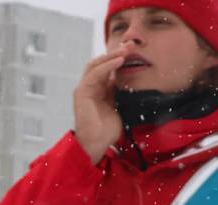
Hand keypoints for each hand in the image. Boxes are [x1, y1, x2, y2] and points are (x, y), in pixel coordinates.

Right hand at [73, 49, 127, 164]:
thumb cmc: (108, 131)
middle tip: (131, 46)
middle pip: (102, 63)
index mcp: (99, 90)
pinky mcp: (82, 92)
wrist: (96, 145)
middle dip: (116, 53)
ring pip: (97, 64)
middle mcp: (91, 86)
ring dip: (111, 56)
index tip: (135, 52)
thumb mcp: (120, 108)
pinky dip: (106, 65)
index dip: (120, 59)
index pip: (109, 68)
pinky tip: (118, 61)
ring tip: (126, 51)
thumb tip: (134, 82)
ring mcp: (85, 88)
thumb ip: (123, 94)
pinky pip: (95, 74)